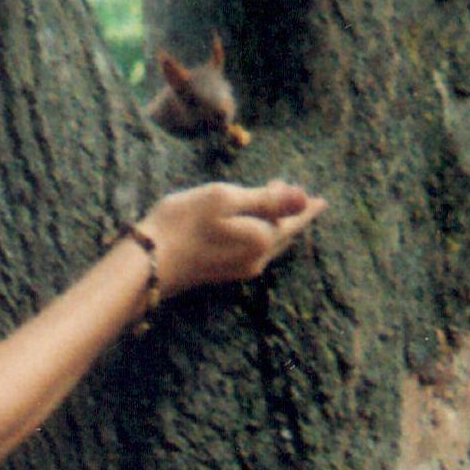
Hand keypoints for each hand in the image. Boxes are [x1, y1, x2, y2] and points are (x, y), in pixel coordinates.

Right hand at [139, 181, 327, 300]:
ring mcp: (241, 269)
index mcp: (262, 238)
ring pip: (270, 244)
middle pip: (284, 234)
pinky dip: (260, 235)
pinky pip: (255, 251)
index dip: (306, 207)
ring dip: (276, 225)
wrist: (148, 264)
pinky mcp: (224, 273)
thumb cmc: (183, 223)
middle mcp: (257, 259)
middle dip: (292, 215)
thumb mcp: (226, 199)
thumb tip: (305, 196)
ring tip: (279, 209)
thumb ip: (267, 199)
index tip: (322, 200)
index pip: (294, 219)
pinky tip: (252, 227)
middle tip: (298, 196)